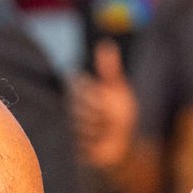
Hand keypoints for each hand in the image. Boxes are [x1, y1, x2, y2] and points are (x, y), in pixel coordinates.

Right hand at [70, 39, 138, 171]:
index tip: (105, 98)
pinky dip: (97, 142)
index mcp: (79, 91)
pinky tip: (101, 143)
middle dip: (102, 111)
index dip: (95, 92)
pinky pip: (84, 140)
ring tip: (105, 131)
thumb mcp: (119, 90)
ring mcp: (71, 126)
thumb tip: (106, 44)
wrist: (122, 147)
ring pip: (85, 123)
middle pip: (83, 104)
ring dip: (101, 128)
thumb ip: (110, 70)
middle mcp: (71, 107)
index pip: (80, 84)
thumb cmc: (120, 116)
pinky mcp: (73, 145)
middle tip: (109, 117)